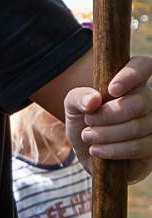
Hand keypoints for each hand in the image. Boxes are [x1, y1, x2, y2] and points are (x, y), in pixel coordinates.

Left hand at [65, 56, 151, 183]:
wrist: (87, 152)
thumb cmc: (84, 123)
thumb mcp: (73, 107)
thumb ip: (77, 98)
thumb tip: (93, 100)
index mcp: (131, 83)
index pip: (143, 65)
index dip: (131, 75)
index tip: (111, 89)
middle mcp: (147, 100)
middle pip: (140, 103)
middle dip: (107, 115)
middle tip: (88, 121)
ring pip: (138, 127)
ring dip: (105, 134)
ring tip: (88, 136)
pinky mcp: (151, 146)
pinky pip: (139, 147)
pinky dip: (113, 150)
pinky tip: (96, 150)